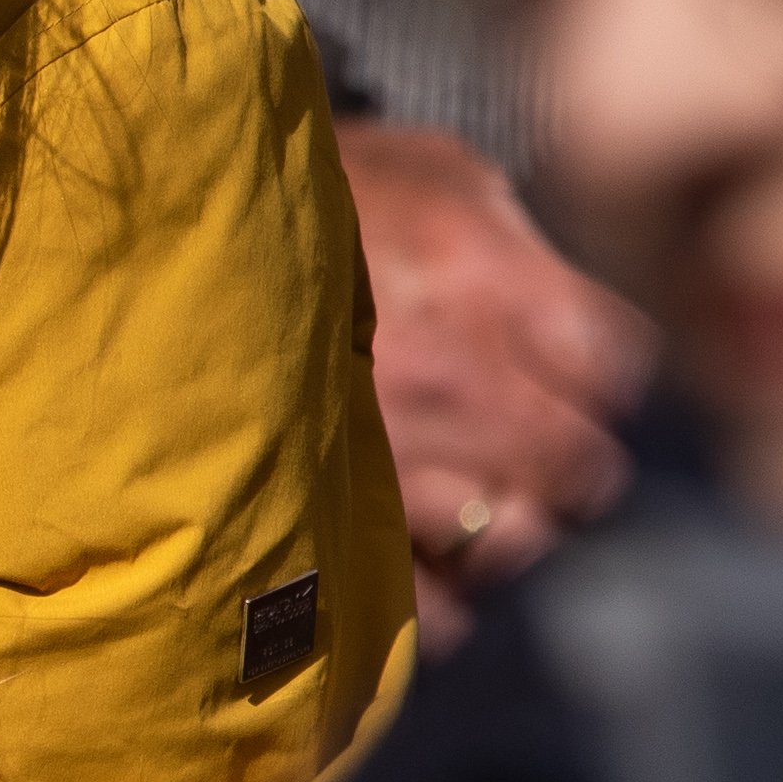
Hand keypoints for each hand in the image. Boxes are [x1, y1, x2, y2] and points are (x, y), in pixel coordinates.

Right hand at [341, 119, 649, 631]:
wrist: (167, 242)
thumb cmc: (320, 203)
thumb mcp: (434, 173)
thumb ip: (526, 245)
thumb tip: (580, 331)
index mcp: (481, 280)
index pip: (615, 371)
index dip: (595, 380)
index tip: (556, 375)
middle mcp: (447, 377)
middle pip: (580, 470)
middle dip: (559, 462)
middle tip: (510, 444)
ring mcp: (387, 463)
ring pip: (511, 542)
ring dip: (496, 527)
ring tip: (452, 494)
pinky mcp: (329, 529)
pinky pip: (428, 608)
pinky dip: (430, 596)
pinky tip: (407, 552)